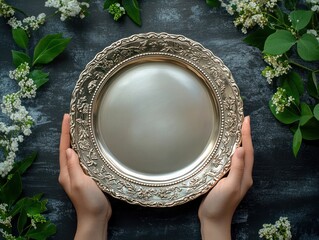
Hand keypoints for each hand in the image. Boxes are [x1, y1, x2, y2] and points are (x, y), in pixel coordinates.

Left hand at [59, 114, 111, 239]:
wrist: (96, 216)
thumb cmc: (88, 201)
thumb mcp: (80, 182)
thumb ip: (73, 166)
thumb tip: (69, 150)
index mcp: (66, 172)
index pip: (64, 148)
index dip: (65, 132)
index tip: (67, 117)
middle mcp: (70, 171)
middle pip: (69, 148)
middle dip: (70, 133)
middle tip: (75, 118)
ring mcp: (79, 174)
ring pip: (77, 153)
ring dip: (78, 139)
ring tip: (82, 126)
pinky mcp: (88, 176)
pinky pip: (85, 158)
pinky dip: (87, 149)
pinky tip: (92, 144)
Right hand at [198, 116, 253, 239]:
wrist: (213, 220)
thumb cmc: (220, 204)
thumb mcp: (229, 186)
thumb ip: (236, 169)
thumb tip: (240, 148)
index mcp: (245, 175)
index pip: (248, 150)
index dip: (247, 134)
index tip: (246, 119)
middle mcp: (242, 174)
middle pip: (245, 151)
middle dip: (244, 135)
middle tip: (241, 120)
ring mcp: (233, 176)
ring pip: (238, 155)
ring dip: (238, 141)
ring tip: (234, 128)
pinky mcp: (224, 178)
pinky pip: (229, 160)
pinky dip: (229, 149)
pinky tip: (223, 146)